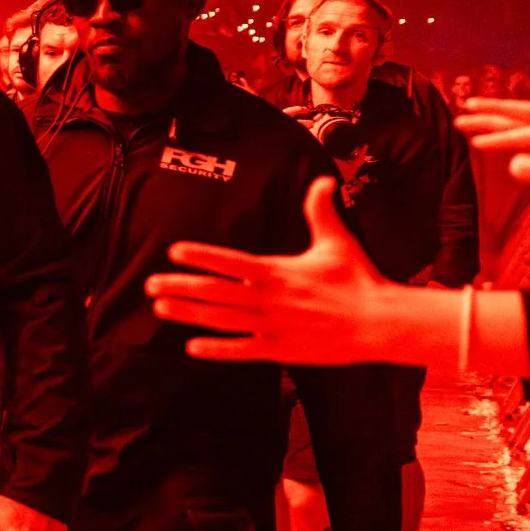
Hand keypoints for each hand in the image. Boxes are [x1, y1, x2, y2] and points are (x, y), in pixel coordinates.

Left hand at [146, 177, 395, 365]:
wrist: (380, 322)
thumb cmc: (359, 279)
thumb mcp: (337, 241)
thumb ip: (321, 211)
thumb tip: (322, 180)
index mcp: (277, 271)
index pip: (230, 261)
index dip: (201, 256)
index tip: (173, 251)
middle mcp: (269, 299)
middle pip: (215, 292)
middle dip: (180, 286)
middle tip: (149, 284)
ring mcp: (272, 326)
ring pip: (221, 320)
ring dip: (188, 314)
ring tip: (160, 308)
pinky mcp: (280, 350)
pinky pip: (242, 350)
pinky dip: (217, 350)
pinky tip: (192, 348)